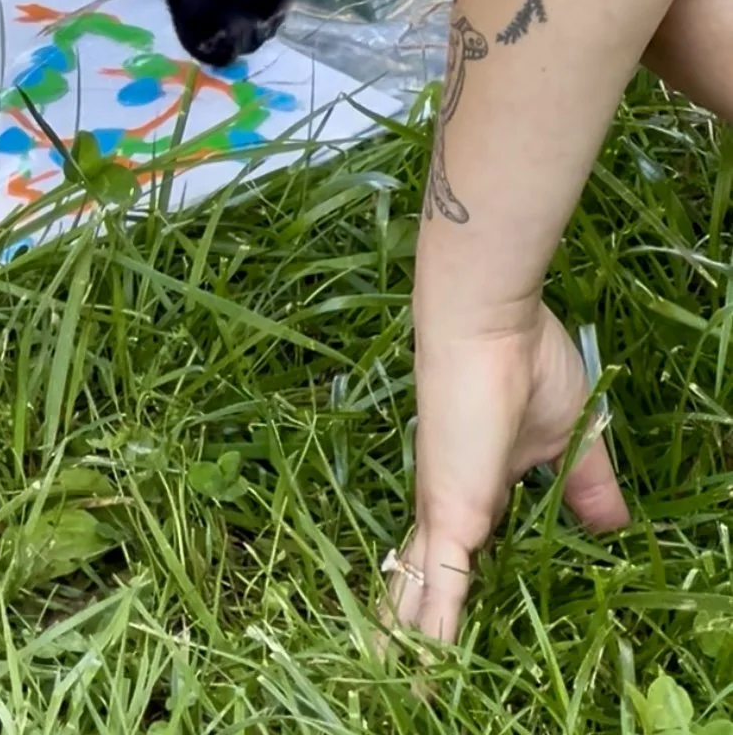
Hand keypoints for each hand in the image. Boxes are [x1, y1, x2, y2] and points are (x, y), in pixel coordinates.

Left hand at [385, 304, 628, 643]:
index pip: (459, 551)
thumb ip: (587, 485)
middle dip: (415, 627)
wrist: (488, 322)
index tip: (447, 622)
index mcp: (473, 486)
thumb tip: (616, 526)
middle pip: (427, 580)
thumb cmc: (526, 362)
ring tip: (391, 684)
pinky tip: (423, 673)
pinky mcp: (449, 514)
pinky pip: (442, 587)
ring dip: (412, 643)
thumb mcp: (572, 436)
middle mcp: (448, 504)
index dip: (451, 587)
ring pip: (423, 593)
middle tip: (395, 673)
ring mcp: (443, 512)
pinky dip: (435, 633)